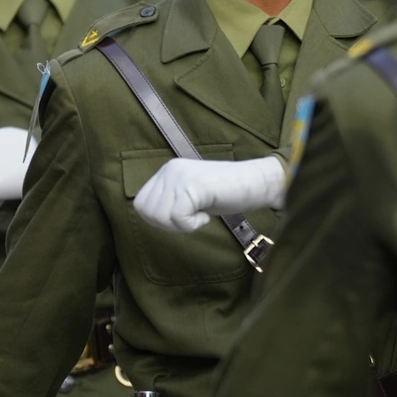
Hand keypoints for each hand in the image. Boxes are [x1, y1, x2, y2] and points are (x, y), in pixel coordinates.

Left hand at [133, 156, 286, 232]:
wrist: (256, 184)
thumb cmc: (227, 193)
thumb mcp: (190, 196)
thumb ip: (170, 202)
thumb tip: (150, 218)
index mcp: (167, 171)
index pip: (141, 204)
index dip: (159, 220)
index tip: (184, 217)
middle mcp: (170, 170)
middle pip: (147, 213)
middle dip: (169, 225)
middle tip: (193, 218)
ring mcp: (181, 176)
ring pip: (160, 217)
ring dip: (181, 225)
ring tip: (201, 214)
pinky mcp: (193, 186)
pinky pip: (178, 218)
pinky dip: (192, 225)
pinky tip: (207, 216)